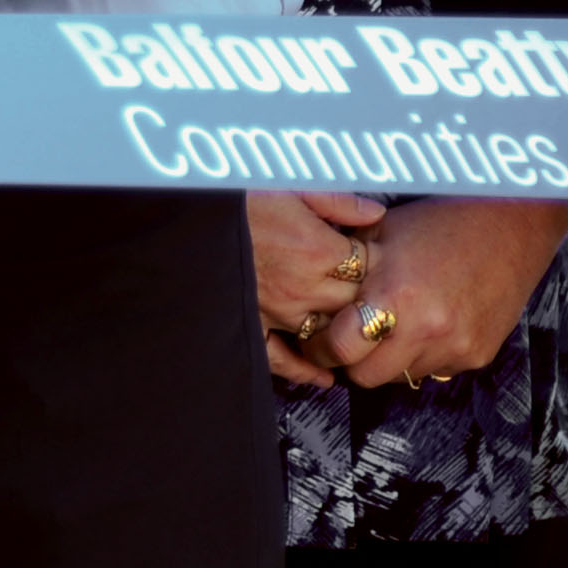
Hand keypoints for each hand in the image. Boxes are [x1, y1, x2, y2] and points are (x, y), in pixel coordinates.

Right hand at [250, 189, 386, 388]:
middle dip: (366, 302)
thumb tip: (375, 213)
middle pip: (354, 306)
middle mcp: (304, 287)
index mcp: (319, 249)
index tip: (374, 262)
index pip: (367, 268)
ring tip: (356, 341)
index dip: (375, 265)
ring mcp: (277, 311)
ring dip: (343, 338)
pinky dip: (303, 372)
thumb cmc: (239, 199)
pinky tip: (321, 379)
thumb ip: (337, 202)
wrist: (192, 218)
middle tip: (371, 299)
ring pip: (326, 336)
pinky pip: (282, 358)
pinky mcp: (252, 325)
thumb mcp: (292, 187)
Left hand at [291, 195, 567, 390]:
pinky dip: (423, 355)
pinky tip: (425, 325)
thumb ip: (347, 273)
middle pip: (367, 377)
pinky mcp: (477, 355)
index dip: (321, 348)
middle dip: (352, 361)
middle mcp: (427, 329)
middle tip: (348, 340)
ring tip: (392, 326)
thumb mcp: (382, 235)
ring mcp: (456, 347)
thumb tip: (310, 299)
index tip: (317, 341)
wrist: (511, 226)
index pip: (340, 349)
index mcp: (395, 295)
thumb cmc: (439, 223)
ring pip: (401, 377)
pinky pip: (435, 371)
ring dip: (390, 359)